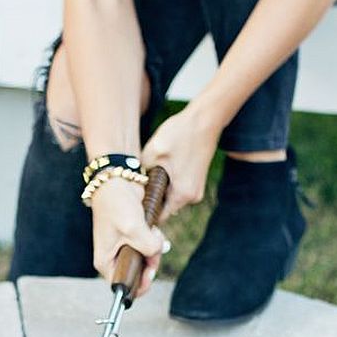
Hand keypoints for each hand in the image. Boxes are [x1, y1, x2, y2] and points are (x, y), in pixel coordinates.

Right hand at [90, 176, 165, 298]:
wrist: (117, 182)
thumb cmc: (116, 206)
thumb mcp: (133, 229)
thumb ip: (149, 247)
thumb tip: (159, 250)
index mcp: (105, 262)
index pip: (121, 285)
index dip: (138, 286)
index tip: (150, 274)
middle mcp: (114, 257)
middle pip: (138, 273)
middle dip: (150, 263)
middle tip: (155, 251)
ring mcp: (125, 247)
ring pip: (147, 260)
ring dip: (155, 249)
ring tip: (152, 232)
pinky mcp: (135, 236)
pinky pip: (150, 246)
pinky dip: (155, 239)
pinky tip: (152, 227)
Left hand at [141, 99, 222, 219]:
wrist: (205, 119)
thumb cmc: (180, 134)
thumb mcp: (153, 152)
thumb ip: (142, 174)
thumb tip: (134, 186)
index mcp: (181, 195)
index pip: (159, 217)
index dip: (144, 212)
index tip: (131, 205)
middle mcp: (192, 197)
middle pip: (165, 207)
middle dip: (151, 199)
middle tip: (137, 186)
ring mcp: (197, 189)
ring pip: (171, 197)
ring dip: (160, 189)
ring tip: (150, 173)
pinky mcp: (197, 181)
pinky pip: (178, 189)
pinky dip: (169, 182)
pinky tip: (162, 167)